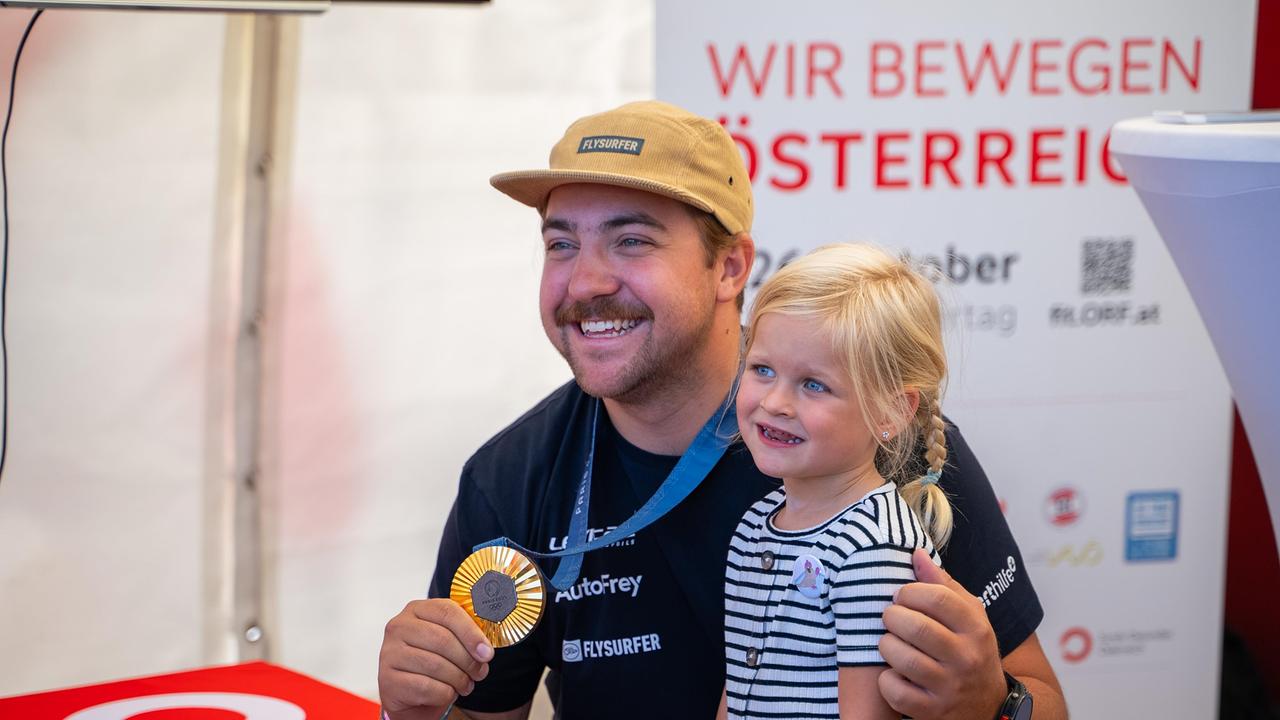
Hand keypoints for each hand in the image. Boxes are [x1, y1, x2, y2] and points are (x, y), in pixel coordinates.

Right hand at [379, 598, 494, 719]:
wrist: (411, 692)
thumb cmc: (434, 661)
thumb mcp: (449, 641)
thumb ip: (466, 636)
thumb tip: (485, 649)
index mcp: (417, 609)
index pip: (447, 611)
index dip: (471, 632)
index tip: (487, 652)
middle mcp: (399, 626)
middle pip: (443, 639)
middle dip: (468, 660)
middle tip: (480, 673)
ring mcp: (389, 652)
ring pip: (436, 665)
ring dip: (459, 679)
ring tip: (466, 685)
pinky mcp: (387, 679)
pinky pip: (426, 687)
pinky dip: (444, 693)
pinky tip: (447, 692)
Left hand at [877, 549, 1006, 719]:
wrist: (988, 706)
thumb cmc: (969, 650)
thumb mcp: (968, 616)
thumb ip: (943, 585)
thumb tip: (916, 553)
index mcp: (976, 628)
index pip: (938, 598)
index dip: (910, 592)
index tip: (902, 596)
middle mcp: (967, 658)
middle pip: (917, 627)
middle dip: (892, 617)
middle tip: (890, 618)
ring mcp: (950, 688)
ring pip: (904, 659)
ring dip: (887, 646)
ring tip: (890, 642)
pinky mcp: (933, 711)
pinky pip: (896, 692)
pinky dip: (886, 681)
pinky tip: (893, 673)